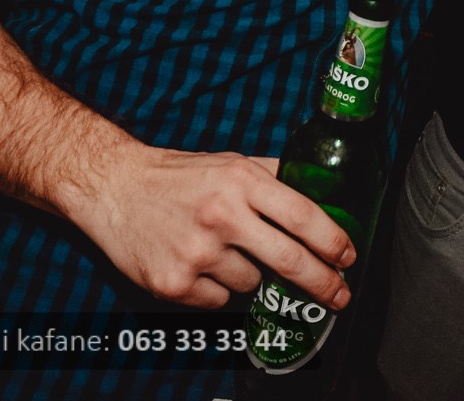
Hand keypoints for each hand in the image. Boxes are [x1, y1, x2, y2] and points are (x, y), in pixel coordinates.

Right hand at [64, 144, 356, 310]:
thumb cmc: (177, 175)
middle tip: (339, 296)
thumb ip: (273, 175)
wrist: (114, 187)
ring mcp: (197, 252)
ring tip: (218, 248)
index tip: (349, 258)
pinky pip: (219, 300)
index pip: (303, 216)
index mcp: (241, 181)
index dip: (333, 242)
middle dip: (322, 284)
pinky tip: (196, 263)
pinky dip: (215, 288)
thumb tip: (323, 189)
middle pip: (290, 261)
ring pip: (252, 283)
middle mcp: (221, 215)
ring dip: (247, 273)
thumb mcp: (230, 162)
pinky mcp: (175, 283)